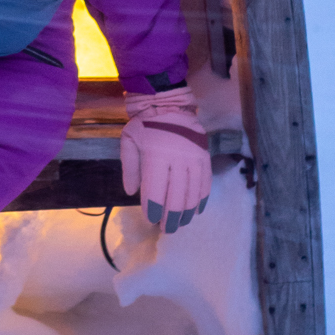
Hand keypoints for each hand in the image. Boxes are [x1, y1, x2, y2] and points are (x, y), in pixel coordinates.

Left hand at [120, 87, 210, 232]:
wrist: (170, 105)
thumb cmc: (145, 124)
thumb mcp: (129, 140)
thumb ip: (129, 167)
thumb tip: (131, 193)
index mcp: (156, 156)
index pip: (155, 191)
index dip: (153, 210)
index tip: (150, 219)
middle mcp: (178, 160)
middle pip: (175, 198)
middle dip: (169, 218)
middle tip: (164, 229)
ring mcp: (194, 160)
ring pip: (192, 195)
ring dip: (185, 214)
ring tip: (178, 224)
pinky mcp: (205, 158)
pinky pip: (205, 185)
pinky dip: (200, 201)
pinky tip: (194, 211)